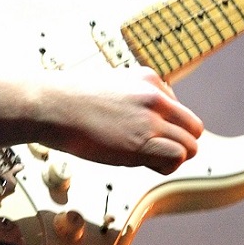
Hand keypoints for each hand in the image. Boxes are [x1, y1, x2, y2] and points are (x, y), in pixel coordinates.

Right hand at [40, 66, 203, 174]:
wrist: (50, 105)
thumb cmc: (70, 99)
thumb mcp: (110, 84)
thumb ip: (132, 98)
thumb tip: (139, 121)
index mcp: (148, 79)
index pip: (178, 109)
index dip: (164, 126)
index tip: (143, 132)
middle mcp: (155, 97)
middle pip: (193, 128)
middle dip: (178, 142)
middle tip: (153, 150)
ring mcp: (150, 119)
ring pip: (190, 146)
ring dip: (172, 157)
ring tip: (147, 159)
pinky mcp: (142, 142)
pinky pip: (177, 157)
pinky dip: (166, 166)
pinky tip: (145, 163)